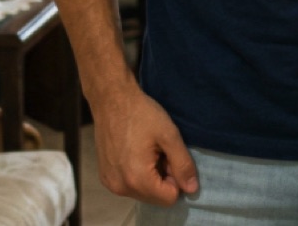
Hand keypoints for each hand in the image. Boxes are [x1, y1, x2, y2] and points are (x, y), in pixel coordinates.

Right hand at [92, 86, 198, 205]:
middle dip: (164, 179)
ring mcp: (110, 183)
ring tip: (149, 151)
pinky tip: (137, 153)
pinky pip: (130, 186)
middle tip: (161, 152)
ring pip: (143, 192)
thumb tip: (192, 189)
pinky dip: (138, 174)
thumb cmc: (142, 114)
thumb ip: (182, 164)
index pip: (169, 198)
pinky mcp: (105, 177)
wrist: (112, 100)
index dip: (177, 179)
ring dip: (152, 177)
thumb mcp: (169, 135)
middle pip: (155, 197)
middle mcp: (120, 187)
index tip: (172, 157)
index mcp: (137, 179)